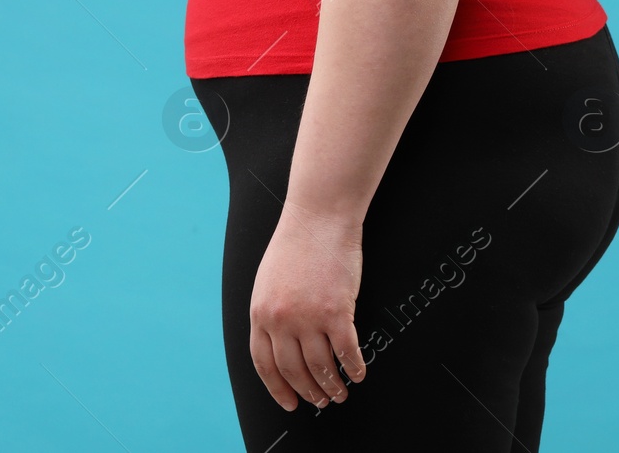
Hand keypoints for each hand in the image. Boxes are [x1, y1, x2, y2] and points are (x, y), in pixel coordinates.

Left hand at [249, 199, 368, 410]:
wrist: (320, 217)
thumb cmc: (297, 243)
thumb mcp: (268, 281)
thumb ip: (271, 313)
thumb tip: (280, 344)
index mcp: (260, 313)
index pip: (265, 364)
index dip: (278, 388)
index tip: (290, 402)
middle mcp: (281, 320)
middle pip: (293, 371)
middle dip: (308, 392)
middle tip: (320, 402)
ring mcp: (308, 317)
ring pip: (320, 367)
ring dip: (332, 385)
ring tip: (340, 393)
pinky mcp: (337, 312)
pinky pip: (346, 352)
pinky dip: (353, 367)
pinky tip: (358, 373)